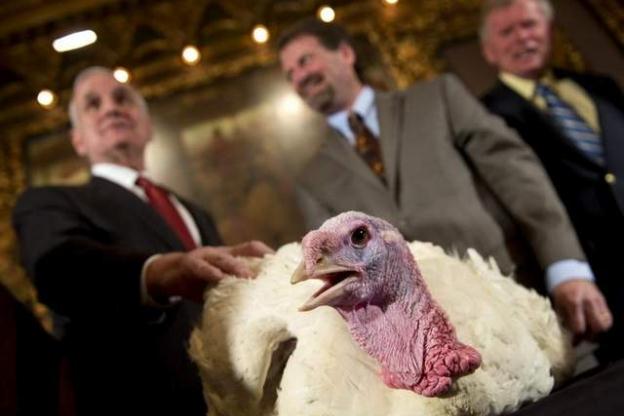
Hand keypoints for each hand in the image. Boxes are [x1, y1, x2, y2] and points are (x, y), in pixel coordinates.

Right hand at [145, 240, 273, 302]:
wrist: (166, 275)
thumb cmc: (198, 283)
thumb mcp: (219, 285)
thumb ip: (234, 291)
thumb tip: (258, 312)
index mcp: (230, 256)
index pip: (253, 249)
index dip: (268, 254)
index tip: (284, 265)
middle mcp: (220, 252)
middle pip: (244, 251)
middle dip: (259, 260)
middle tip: (272, 273)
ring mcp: (204, 256)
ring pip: (223, 258)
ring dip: (236, 266)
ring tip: (247, 275)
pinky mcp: (188, 263)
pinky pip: (200, 267)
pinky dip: (210, 272)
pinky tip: (218, 278)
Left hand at [552, 279, 612, 343]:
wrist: (570, 276)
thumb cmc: (561, 291)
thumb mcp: (557, 304)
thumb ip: (564, 319)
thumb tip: (570, 336)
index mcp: (573, 303)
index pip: (579, 327)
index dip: (577, 337)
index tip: (574, 342)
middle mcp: (588, 302)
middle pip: (597, 327)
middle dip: (591, 336)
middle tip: (584, 338)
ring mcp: (598, 301)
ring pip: (605, 323)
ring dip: (598, 331)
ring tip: (590, 332)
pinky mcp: (604, 301)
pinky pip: (608, 317)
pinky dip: (603, 324)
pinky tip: (595, 325)